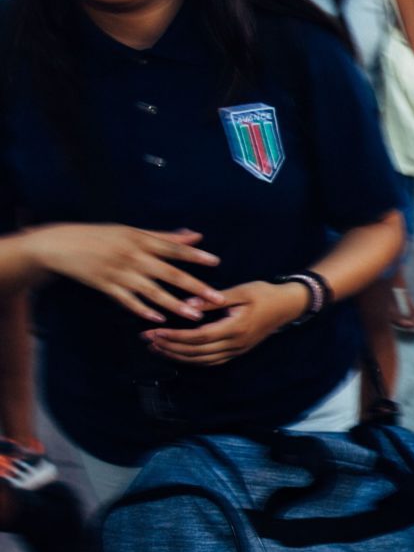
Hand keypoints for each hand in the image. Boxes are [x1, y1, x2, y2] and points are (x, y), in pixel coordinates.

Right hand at [26, 224, 222, 322]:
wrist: (58, 245)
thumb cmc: (99, 236)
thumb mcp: (130, 231)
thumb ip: (164, 237)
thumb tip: (196, 237)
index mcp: (139, 239)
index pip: (172, 248)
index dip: (194, 255)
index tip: (215, 262)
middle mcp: (131, 256)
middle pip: (168, 273)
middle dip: (194, 287)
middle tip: (217, 298)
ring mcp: (118, 272)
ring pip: (152, 291)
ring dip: (175, 305)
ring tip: (195, 316)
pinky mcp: (105, 286)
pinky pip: (128, 301)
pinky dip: (143, 310)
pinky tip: (160, 320)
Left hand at [145, 281, 302, 366]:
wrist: (288, 306)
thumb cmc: (265, 294)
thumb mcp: (240, 291)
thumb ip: (213, 300)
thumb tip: (188, 302)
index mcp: (235, 328)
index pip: (198, 337)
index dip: (174, 337)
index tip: (154, 331)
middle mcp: (235, 344)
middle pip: (196, 352)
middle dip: (169, 347)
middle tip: (147, 339)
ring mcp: (237, 350)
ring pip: (201, 360)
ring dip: (177, 356)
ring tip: (157, 348)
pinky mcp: (237, 351)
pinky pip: (211, 361)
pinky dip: (192, 360)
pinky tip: (178, 354)